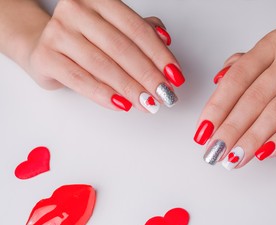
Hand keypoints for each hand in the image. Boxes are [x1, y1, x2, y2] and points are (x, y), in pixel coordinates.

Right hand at [26, 0, 184, 111]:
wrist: (44, 46)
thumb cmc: (85, 39)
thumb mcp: (115, 29)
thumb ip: (141, 31)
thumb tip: (166, 40)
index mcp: (99, 0)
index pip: (137, 29)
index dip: (159, 55)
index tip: (174, 75)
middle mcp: (77, 11)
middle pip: (122, 48)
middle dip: (148, 75)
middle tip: (164, 94)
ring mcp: (58, 32)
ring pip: (103, 65)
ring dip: (130, 88)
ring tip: (148, 103)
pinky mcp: (46, 57)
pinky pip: (80, 79)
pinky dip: (104, 95)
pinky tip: (122, 104)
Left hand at [194, 29, 275, 169]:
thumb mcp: (271, 64)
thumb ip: (243, 71)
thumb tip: (216, 83)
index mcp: (272, 45)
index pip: (237, 78)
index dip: (217, 107)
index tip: (203, 132)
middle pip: (254, 97)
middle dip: (230, 129)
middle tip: (215, 152)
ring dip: (252, 139)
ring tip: (235, 158)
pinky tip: (265, 153)